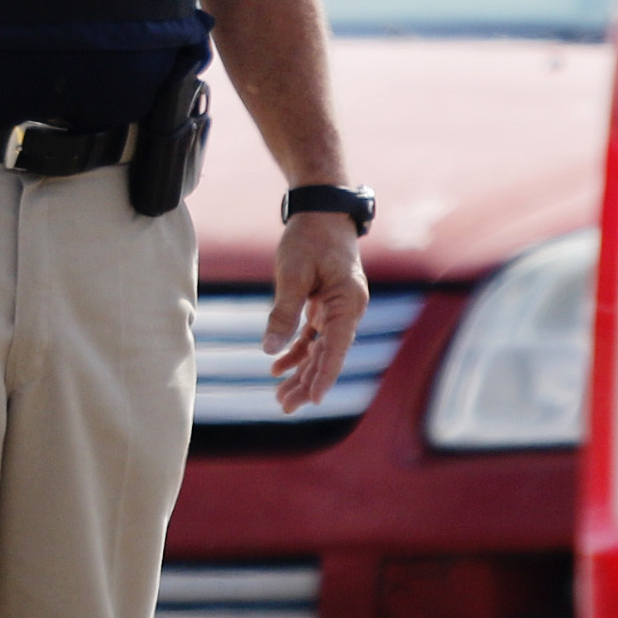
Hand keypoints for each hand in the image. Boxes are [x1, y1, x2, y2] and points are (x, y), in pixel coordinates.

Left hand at [263, 213, 367, 411]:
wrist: (321, 211)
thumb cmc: (309, 238)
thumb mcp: (293, 274)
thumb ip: (283, 313)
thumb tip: (269, 350)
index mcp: (348, 303)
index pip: (336, 348)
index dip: (324, 376)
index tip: (312, 400)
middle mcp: (348, 310)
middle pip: (328, 355)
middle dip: (307, 382)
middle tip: (285, 407)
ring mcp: (338, 309)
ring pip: (320, 349)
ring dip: (301, 372)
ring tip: (281, 397)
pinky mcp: (325, 305)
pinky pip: (313, 336)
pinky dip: (297, 351)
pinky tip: (278, 368)